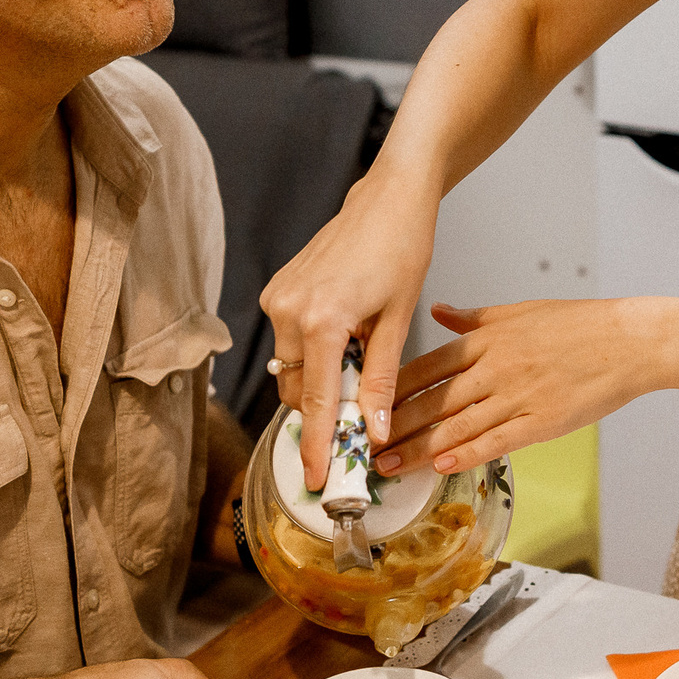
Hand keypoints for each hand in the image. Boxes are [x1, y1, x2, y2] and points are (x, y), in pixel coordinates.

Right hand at [261, 169, 440, 485]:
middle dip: (322, 411)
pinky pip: (289, 341)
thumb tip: (376, 431)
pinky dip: (313, 354)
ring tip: (358, 363)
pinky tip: (344, 338)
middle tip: (357, 421)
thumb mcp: (398, 320)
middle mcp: (289, 311)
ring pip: (291, 368)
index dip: (318, 446)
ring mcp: (278, 299)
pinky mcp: (277, 290)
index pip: (316, 402)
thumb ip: (381, 379)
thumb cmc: (401, 250)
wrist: (386, 199)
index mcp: (321, 322)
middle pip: (298, 390)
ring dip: (319, 380)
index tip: (316, 479)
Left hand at [375, 298, 657, 476]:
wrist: (629, 341)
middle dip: (393, 425)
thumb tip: (437, 313)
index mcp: (487, 339)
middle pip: (432, 399)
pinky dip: (467, 453)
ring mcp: (518, 395)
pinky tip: (442, 466)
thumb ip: (473, 318)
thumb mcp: (518, 311)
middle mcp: (496, 367)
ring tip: (389, 465)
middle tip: (361, 446)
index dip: (391, 389)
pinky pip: (497, 440)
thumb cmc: (578, 324)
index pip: (426, 366)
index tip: (365, 405)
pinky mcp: (542, 420)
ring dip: (418, 447)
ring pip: (457, 424)